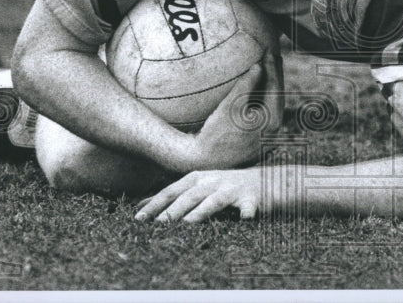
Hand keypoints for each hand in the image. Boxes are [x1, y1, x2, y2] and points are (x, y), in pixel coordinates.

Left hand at [134, 168, 260, 222]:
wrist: (265, 181)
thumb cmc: (226, 187)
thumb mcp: (198, 187)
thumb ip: (173, 196)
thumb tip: (142, 205)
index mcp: (197, 179)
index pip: (171, 191)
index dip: (155, 204)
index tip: (137, 220)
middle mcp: (213, 181)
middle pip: (190, 195)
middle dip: (173, 210)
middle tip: (157, 225)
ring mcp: (233, 188)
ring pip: (215, 200)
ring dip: (201, 212)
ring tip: (187, 224)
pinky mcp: (252, 197)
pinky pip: (249, 206)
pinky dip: (247, 212)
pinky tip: (245, 219)